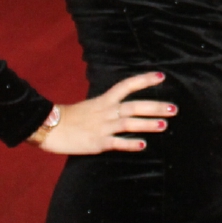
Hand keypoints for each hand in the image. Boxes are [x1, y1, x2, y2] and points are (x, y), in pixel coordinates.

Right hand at [36, 73, 174, 155]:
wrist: (48, 127)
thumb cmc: (69, 118)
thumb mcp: (90, 107)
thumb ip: (107, 107)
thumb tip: (124, 109)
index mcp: (103, 101)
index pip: (126, 86)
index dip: (144, 80)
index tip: (161, 77)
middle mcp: (105, 111)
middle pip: (134, 106)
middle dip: (155, 107)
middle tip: (174, 108)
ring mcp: (102, 127)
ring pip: (129, 123)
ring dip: (148, 124)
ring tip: (165, 125)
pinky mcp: (97, 142)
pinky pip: (117, 143)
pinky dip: (130, 144)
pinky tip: (143, 145)